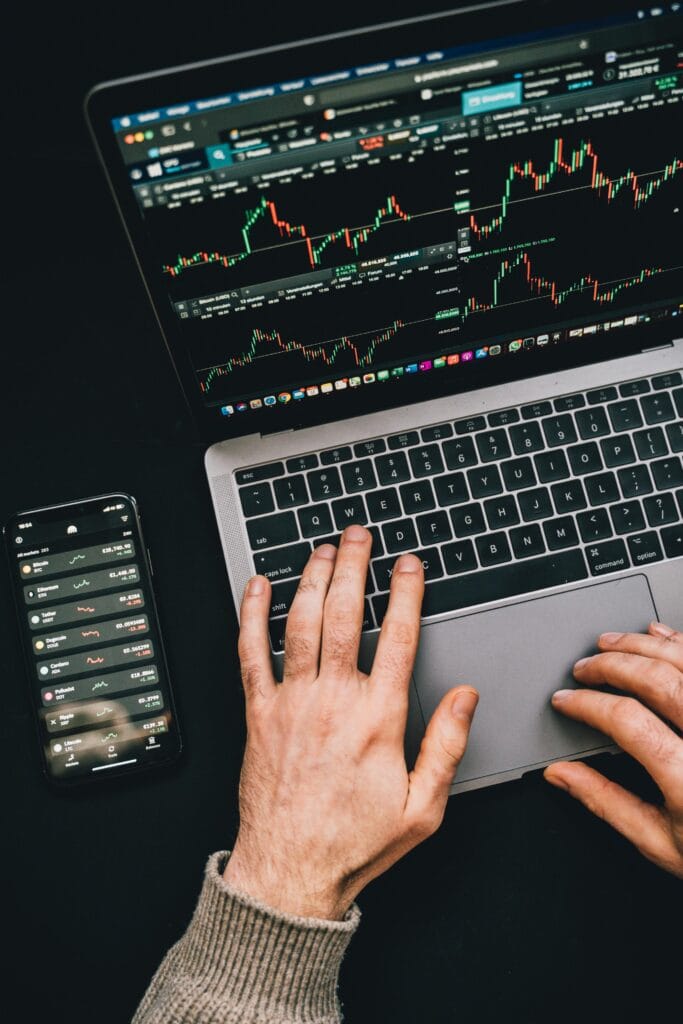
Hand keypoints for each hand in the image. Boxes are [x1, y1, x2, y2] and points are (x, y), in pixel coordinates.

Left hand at [224, 525, 477, 919]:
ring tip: (323, 549)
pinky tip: (257, 587)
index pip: (398, 636)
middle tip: (359, 536)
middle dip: (354, 566)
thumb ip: (448, 745)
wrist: (290, 872)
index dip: (407, 592)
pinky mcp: (258, 713)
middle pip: (345, 614)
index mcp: (379, 718)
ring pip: (300, 623)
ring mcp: (291, 702)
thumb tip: (467, 697)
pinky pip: (250, 653)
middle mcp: (333, 700)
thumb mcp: (424, 807)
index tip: (409, 565)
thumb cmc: (355, 843)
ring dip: (312, 578)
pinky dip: (252, 614)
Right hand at [545, 621, 682, 877]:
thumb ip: (606, 802)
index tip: (566, 700)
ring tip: (611, 644)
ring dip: (642, 644)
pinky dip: (678, 642)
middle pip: (657, 680)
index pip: (628, 722)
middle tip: (584, 668)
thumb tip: (561, 775)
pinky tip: (659, 636)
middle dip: (610, 665)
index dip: (588, 704)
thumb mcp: (660, 841)